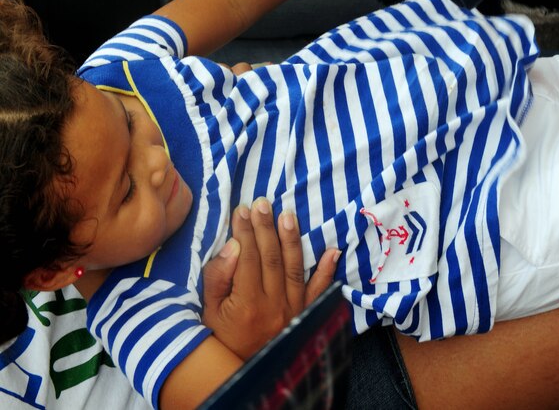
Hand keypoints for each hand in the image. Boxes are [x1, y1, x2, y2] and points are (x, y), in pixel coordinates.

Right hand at [202, 198, 339, 359]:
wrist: (247, 373)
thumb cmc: (223, 340)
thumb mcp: (208, 314)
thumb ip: (218, 280)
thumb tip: (232, 246)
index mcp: (246, 303)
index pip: (247, 258)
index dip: (245, 232)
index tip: (243, 210)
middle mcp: (273, 304)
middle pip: (271, 257)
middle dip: (266, 227)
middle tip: (262, 203)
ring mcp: (293, 309)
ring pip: (294, 267)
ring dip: (292, 239)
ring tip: (287, 215)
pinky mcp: (306, 314)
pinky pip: (319, 291)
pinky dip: (327, 270)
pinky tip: (333, 251)